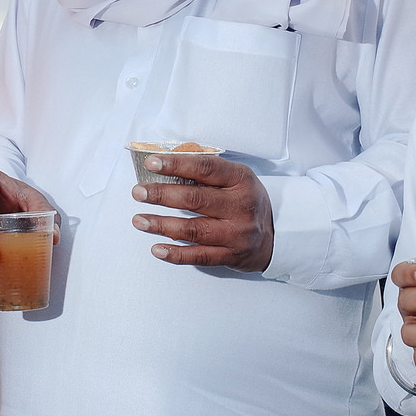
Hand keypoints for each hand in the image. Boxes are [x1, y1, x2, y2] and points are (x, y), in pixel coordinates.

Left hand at [130, 154, 273, 271]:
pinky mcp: (231, 256)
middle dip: (162, 195)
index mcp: (241, 180)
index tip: (152, 163)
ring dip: (162, 225)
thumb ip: (207, 170)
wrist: (276, 236)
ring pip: (194, 230)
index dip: (177, 164)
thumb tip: (168, 159)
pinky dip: (176, 254)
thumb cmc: (247, 201)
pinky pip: (199, 256)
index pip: (205, 168)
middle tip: (139, 192)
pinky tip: (157, 248)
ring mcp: (236, 234)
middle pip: (195, 199)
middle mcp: (240, 207)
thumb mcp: (237, 178)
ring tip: (140, 220)